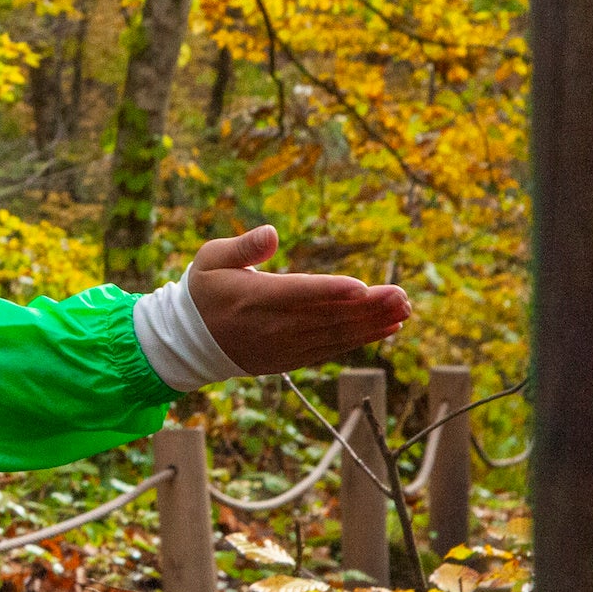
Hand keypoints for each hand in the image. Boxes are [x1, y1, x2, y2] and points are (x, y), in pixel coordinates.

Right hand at [188, 226, 410, 375]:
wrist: (188, 341)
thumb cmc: (204, 291)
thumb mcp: (210, 259)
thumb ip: (243, 246)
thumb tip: (272, 232)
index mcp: (252, 297)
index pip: (297, 294)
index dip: (330, 291)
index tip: (362, 287)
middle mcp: (271, 326)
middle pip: (326, 316)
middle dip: (367, 307)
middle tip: (402, 296)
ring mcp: (282, 346)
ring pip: (334, 335)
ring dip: (371, 324)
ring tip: (404, 310)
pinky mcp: (290, 359)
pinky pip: (330, 349)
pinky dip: (359, 340)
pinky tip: (385, 329)